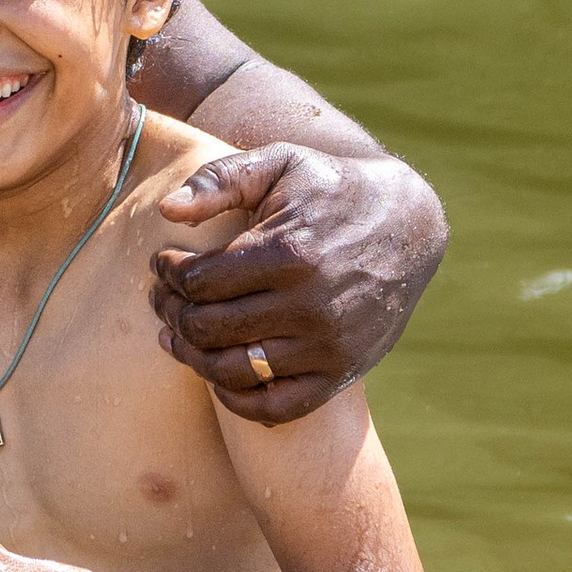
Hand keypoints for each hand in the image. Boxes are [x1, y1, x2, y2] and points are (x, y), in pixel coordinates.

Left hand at [147, 143, 446, 423]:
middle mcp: (310, 305)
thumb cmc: (332, 189)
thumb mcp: (280, 163)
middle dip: (171, 312)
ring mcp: (327, 345)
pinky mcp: (340, 372)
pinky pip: (275, 408)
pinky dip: (236, 400)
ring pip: (232, 371)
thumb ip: (220, 180)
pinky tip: (216, 373)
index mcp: (292, 252)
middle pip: (208, 328)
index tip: (164, 262)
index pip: (199, 282)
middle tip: (162, 297)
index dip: (169, 273)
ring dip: (191, 356)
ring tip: (176, 335)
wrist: (409, 225)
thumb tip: (166, 210)